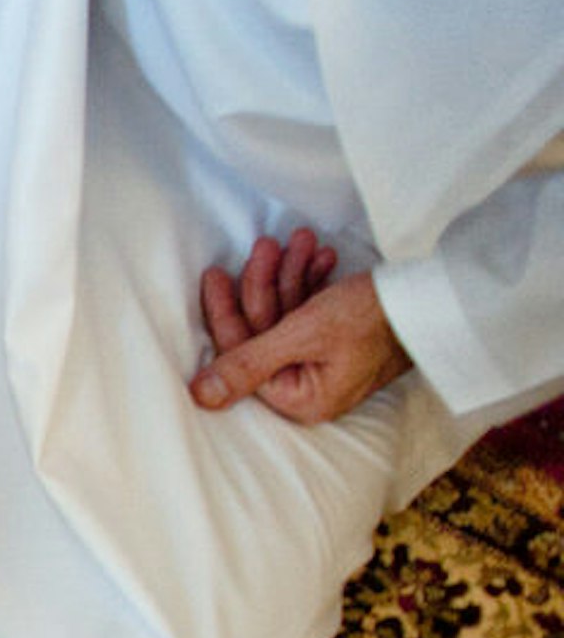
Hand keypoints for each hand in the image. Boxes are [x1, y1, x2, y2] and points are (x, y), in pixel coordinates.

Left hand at [191, 229, 407, 423]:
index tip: (214, 275)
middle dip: (266, 282)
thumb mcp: (302, 334)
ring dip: (291, 273)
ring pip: (287, 313)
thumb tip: (199, 397)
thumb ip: (247, 364)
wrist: (439, 296)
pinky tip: (322, 255)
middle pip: (264, 329)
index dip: (224, 312)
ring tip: (303, 239)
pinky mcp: (343, 339)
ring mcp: (327, 362)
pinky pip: (312, 310)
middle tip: (267, 244)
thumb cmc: (375, 317)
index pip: (242, 355)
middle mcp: (312, 386)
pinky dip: (312, 281)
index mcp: (301, 399)